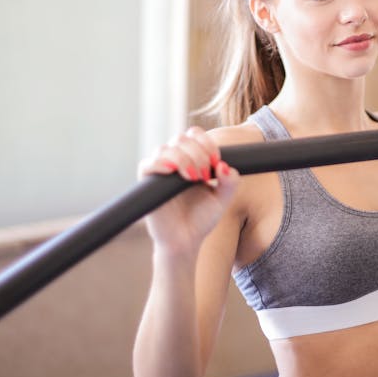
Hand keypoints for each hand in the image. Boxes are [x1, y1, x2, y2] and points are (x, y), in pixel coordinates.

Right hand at [136, 127, 239, 255]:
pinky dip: (160, 163)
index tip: (216, 161)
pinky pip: (147, 164)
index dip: (207, 143)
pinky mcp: (147, 184)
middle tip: (205, 175)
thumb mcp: (222, 199)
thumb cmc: (201, 219)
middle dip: (197, 153)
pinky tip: (173, 172)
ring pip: (166, 148)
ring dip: (183, 159)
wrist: (185, 241)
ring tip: (194, 178)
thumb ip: (230, 182)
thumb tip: (224, 166)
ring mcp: (160, 171)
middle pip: (181, 138)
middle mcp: (174, 161)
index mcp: (191, 159)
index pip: (195, 135)